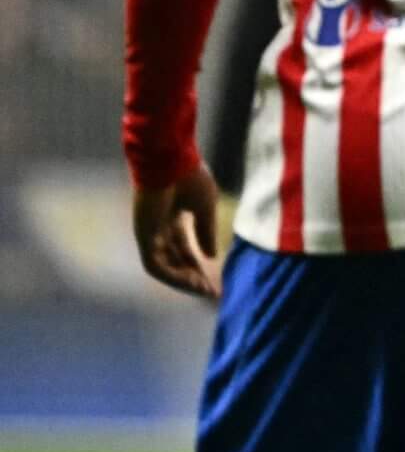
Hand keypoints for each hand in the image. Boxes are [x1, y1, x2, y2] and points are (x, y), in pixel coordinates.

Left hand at [133, 162, 222, 300]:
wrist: (169, 160)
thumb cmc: (188, 176)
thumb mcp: (205, 207)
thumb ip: (206, 231)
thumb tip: (211, 256)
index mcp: (172, 217)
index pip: (184, 248)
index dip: (199, 264)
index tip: (214, 279)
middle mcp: (158, 228)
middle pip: (174, 260)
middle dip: (192, 276)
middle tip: (210, 291)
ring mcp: (149, 233)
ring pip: (163, 267)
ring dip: (182, 281)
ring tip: (202, 289)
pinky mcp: (143, 236)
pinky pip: (154, 265)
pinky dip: (171, 276)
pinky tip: (189, 282)